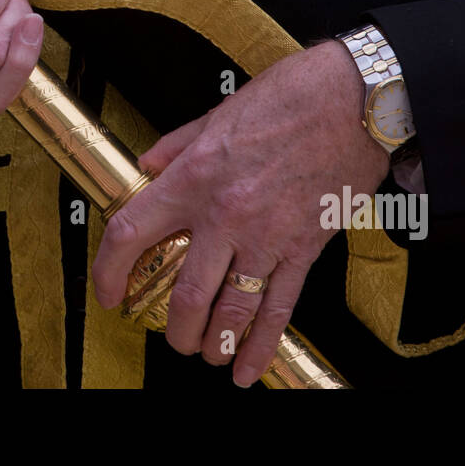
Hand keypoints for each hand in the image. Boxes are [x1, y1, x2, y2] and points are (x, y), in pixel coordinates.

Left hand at [91, 40, 388, 385]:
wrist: (355, 99)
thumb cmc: (289, 97)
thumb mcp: (217, 113)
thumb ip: (177, 145)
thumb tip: (148, 166)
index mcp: (194, 176)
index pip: (132, 233)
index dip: (109, 271)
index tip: (109, 291)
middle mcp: (225, 213)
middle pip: (184, 291)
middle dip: (173, 327)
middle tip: (171, 335)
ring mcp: (267, 236)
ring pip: (230, 310)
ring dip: (213, 344)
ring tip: (206, 354)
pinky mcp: (304, 249)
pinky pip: (279, 308)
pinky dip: (262, 346)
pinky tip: (249, 368)